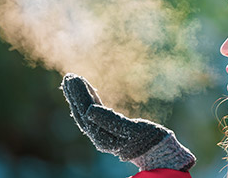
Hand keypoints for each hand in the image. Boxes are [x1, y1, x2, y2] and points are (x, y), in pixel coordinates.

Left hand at [60, 73, 195, 171]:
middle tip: (69, 76)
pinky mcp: (109, 130)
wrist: (158, 151)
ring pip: (86, 113)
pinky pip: (95, 113)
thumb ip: (111, 121)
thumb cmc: (148, 139)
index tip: (75, 78)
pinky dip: (90, 100)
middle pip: (83, 113)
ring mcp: (103, 134)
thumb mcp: (133, 130)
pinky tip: (88, 91)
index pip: (86, 113)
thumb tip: (89, 111)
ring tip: (73, 80)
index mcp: (103, 137)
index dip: (79, 95)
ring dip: (79, 96)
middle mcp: (99, 137)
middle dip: (76, 94)